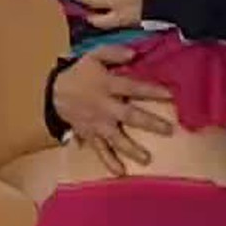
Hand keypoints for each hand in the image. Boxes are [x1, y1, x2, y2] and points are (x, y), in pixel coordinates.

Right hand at [53, 44, 174, 176]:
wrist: (54, 93)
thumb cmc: (80, 73)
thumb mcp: (94, 55)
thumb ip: (114, 53)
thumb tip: (135, 53)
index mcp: (108, 86)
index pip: (133, 88)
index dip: (152, 91)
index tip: (171, 95)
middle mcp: (104, 107)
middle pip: (129, 116)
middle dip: (149, 123)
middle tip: (169, 130)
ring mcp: (97, 124)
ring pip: (116, 138)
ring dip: (131, 148)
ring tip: (146, 159)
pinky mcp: (90, 135)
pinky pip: (100, 150)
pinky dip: (109, 161)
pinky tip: (120, 172)